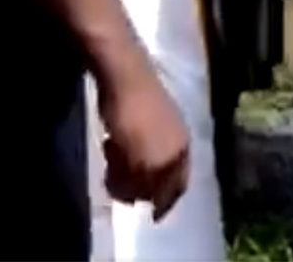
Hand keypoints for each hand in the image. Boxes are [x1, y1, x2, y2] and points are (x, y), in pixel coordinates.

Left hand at [97, 58, 190, 221]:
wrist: (125, 76)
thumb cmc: (131, 119)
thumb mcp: (134, 158)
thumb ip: (142, 181)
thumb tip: (143, 197)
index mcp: (180, 152)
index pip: (177, 187)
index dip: (165, 203)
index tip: (153, 216)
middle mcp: (180, 140)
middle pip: (164, 175)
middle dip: (143, 185)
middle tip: (119, 186)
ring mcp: (169, 125)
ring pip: (152, 159)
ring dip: (132, 168)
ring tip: (112, 163)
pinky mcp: (154, 114)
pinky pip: (143, 144)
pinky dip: (129, 151)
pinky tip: (114, 144)